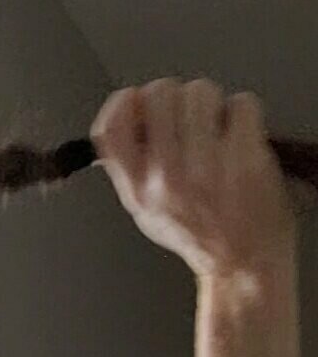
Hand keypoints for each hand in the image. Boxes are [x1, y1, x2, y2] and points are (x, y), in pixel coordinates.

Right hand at [90, 77, 296, 279]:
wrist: (244, 265)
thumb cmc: (201, 237)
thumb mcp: (147, 213)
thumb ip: (131, 169)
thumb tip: (128, 118)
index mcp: (138, 191)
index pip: (111, 127)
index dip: (126, 102)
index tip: (140, 102)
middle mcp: (166, 178)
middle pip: (160, 94)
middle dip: (179, 98)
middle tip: (192, 121)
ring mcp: (206, 166)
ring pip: (201, 92)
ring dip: (214, 105)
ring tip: (219, 135)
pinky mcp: (244, 157)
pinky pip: (241, 104)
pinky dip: (245, 116)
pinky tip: (243, 141)